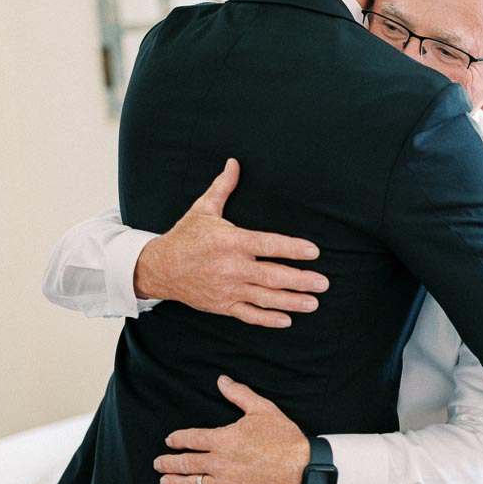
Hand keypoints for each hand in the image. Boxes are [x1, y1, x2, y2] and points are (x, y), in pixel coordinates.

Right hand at [134, 158, 329, 326]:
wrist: (159, 268)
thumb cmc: (185, 236)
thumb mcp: (203, 209)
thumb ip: (223, 187)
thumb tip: (234, 163)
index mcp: (230, 241)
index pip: (268, 245)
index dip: (292, 248)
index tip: (314, 251)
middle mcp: (231, 267)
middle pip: (272, 276)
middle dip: (300, 280)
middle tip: (324, 282)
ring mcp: (227, 288)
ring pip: (265, 298)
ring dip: (291, 302)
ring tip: (313, 303)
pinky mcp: (222, 305)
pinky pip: (248, 315)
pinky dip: (267, 319)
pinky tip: (287, 320)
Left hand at [154, 376, 310, 483]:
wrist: (303, 469)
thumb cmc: (284, 438)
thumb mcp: (262, 409)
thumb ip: (239, 394)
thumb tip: (222, 381)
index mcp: (223, 439)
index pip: (191, 439)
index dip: (177, 440)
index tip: (170, 441)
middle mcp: (219, 463)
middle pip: (185, 464)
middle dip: (168, 463)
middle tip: (158, 463)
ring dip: (174, 483)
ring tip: (165, 481)